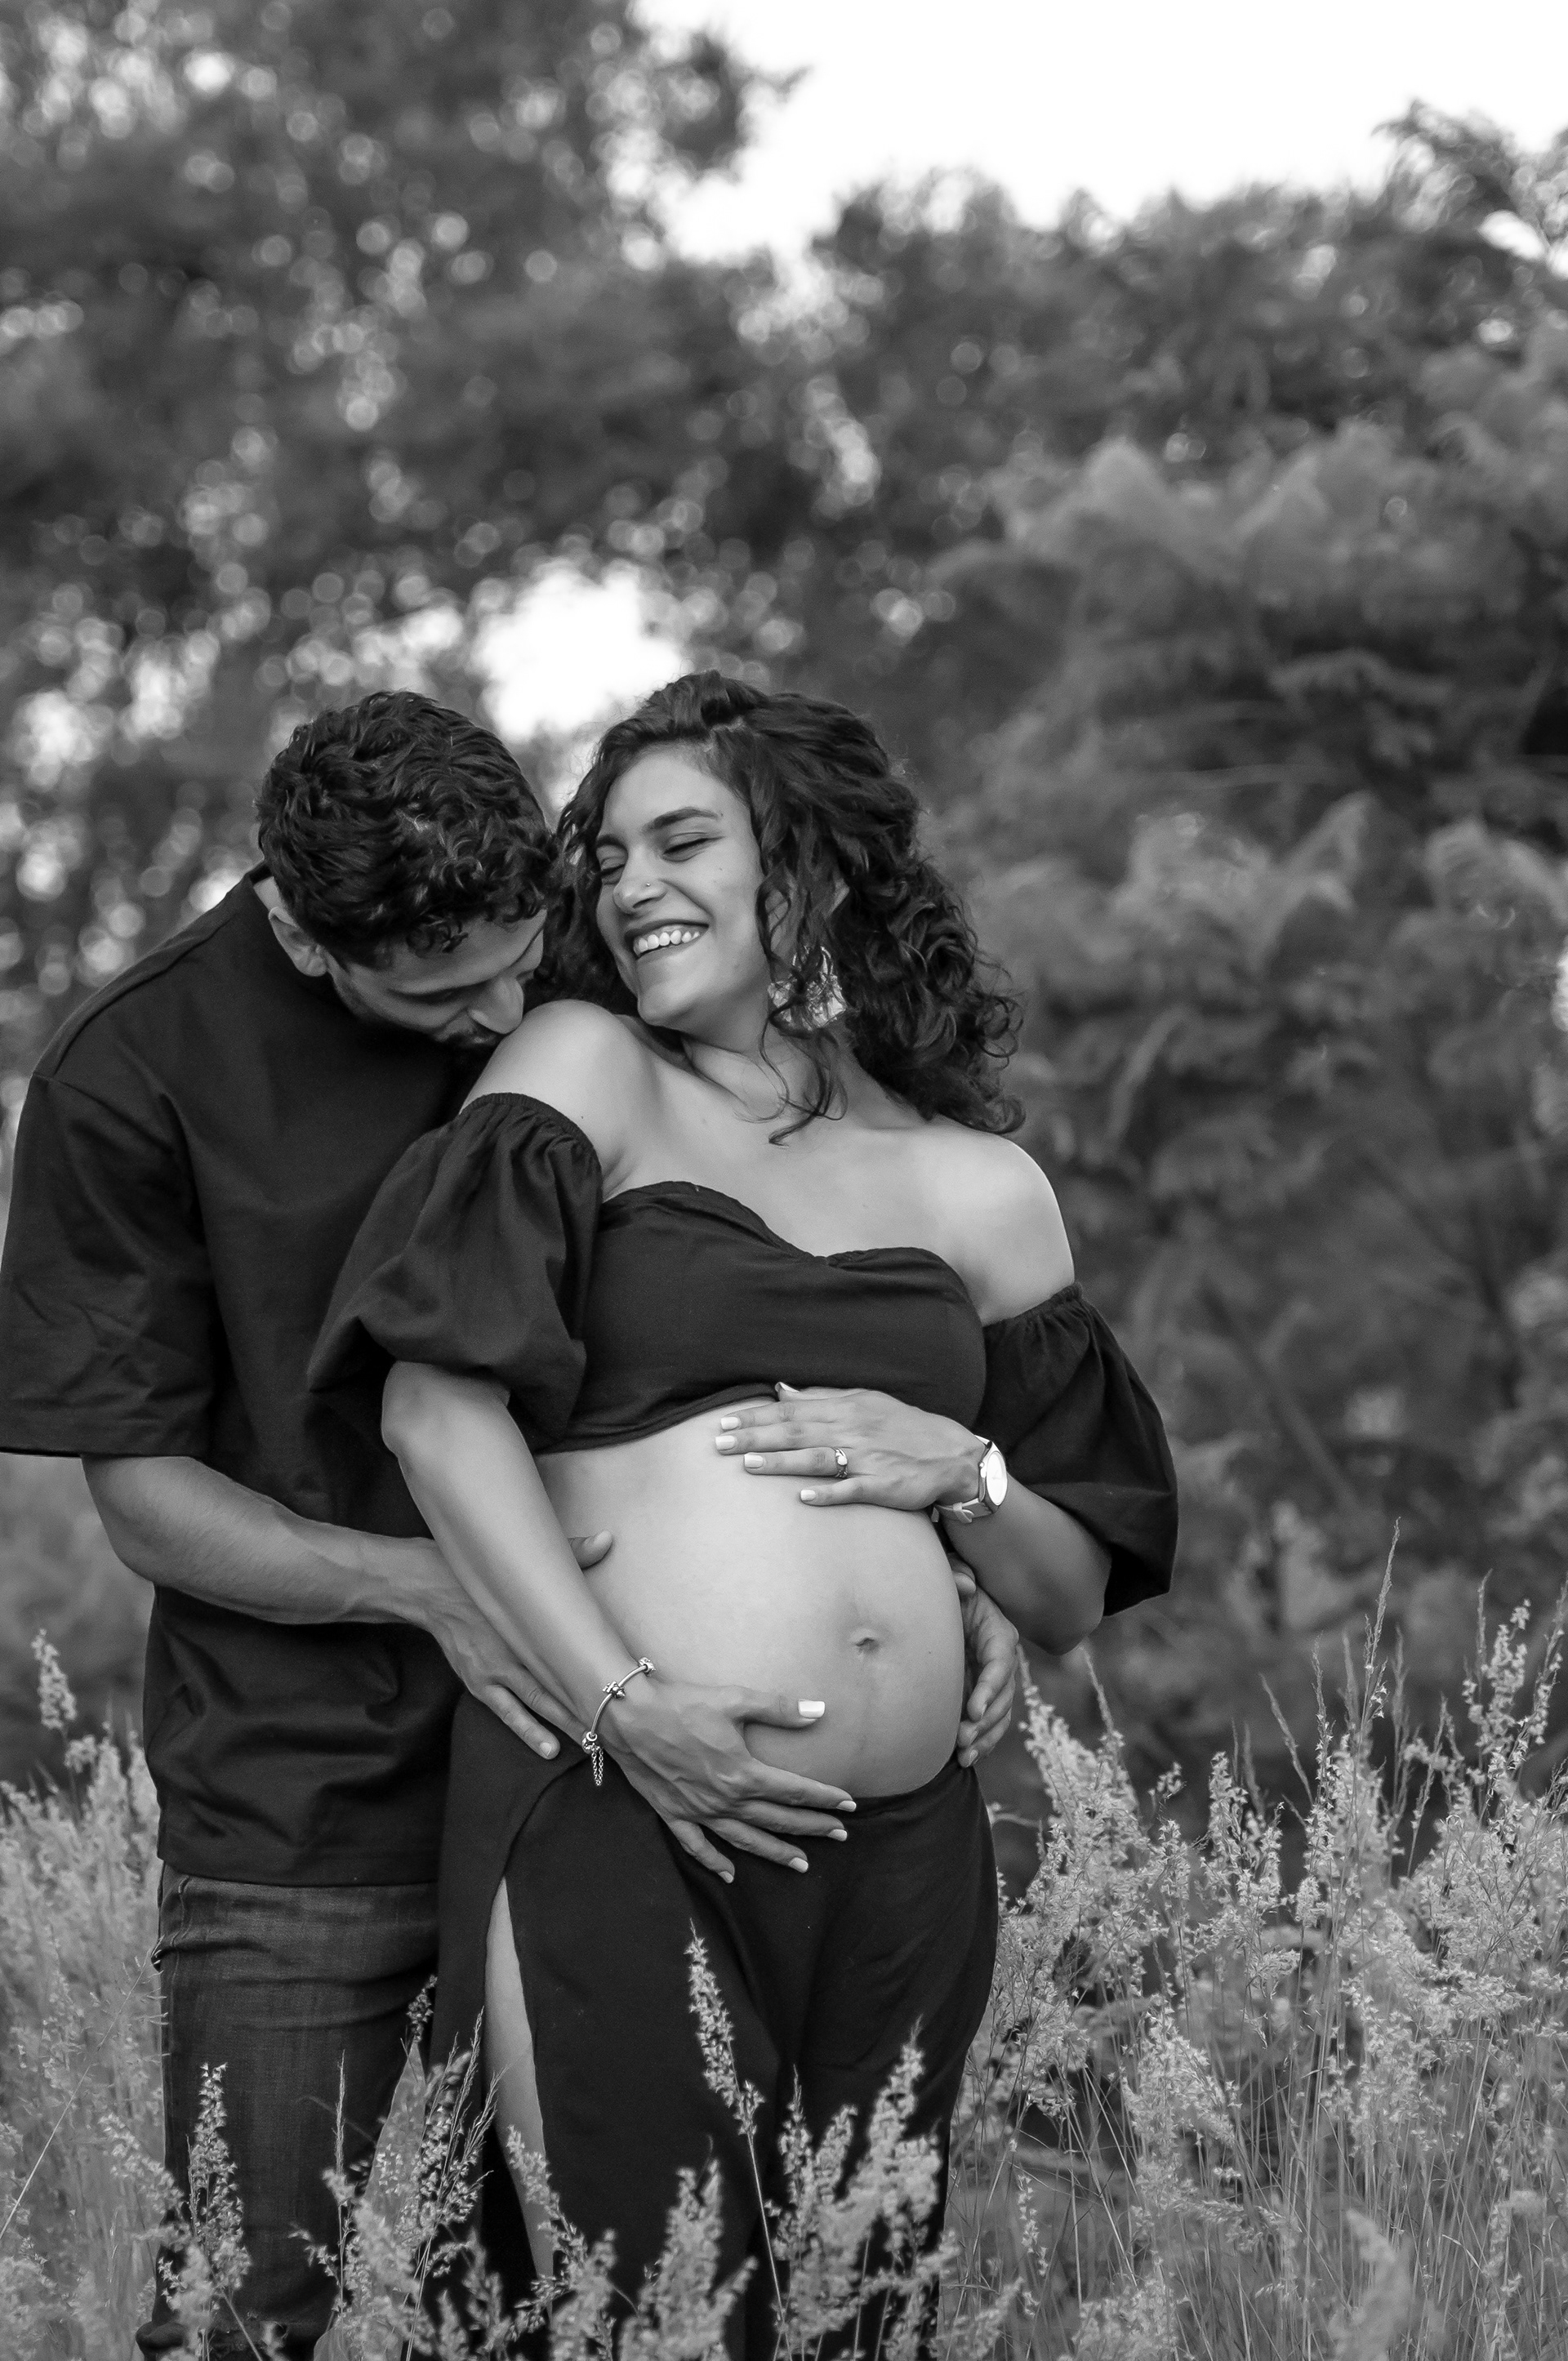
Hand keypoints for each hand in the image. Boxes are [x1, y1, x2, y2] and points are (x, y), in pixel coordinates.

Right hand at [411, 1532, 614, 1757]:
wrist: (431, 1588)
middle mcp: (519, 1649)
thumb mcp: (524, 1563)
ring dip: (568, 1723)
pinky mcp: (480, 1684)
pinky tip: (550, 1749)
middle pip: (564, 1681)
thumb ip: (571, 1554)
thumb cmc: (483, 1576)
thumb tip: (607, 1539)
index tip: (631, 1686)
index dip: (603, 1668)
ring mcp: (498, 1671)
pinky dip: (530, 1730)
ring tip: (597, 1744)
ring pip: (541, 1703)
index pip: (577, 1649)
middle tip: (623, 1726)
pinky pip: (508, 1712)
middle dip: (592, 1704)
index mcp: (536, 1620)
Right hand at [600, 1675, 855, 1883]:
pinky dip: (714, 1862)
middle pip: (777, 1819)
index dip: (824, 1798)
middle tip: (839, 1836)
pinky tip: (729, 1875)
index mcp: (743, 1773)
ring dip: (774, 1852)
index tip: (848, 1805)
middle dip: (811, 1828)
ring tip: (801, 1864)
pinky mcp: (674, 1814)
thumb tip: (819, 1711)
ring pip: (745, 1840)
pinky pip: (697, 1847)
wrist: (631, 1717)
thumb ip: (779, 1709)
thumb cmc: (683, 1704)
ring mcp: (699, 1812)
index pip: (794, 1791)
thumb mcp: (735, 1700)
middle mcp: (725, 1800)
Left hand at [714, 1385, 981, 1512]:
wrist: (952, 1456)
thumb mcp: (865, 1402)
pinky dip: (829, 1493)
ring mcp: (868, 1459)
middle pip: (796, 1433)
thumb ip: (823, 1398)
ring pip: (817, 1459)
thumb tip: (782, 1391)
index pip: (792, 1411)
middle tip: (719, 1443)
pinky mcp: (884, 1486)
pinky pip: (853, 1490)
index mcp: (845, 1409)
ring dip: (782, 1461)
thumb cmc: (902, 1429)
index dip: (756, 1416)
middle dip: (756, 1437)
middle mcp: (852, 1431)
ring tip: (748, 1464)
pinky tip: (803, 1497)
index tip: (724, 1422)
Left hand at [954, 1576, 1019, 1766]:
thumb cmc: (945, 1589)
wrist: (938, 1605)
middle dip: (986, 1721)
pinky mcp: (983, 1694)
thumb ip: (956, 1574)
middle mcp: (1002, 1658)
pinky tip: (966, 1759)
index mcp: (998, 1632)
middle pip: (1004, 1695)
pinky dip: (983, 1741)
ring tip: (963, 1754)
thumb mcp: (950, 1575)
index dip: (990, 1688)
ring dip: (985, 1737)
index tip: (973, 1710)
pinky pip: (991, 1722)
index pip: (1000, 1663)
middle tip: (962, 1738)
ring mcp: (994, 1679)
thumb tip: (966, 1584)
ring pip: (1000, 1714)